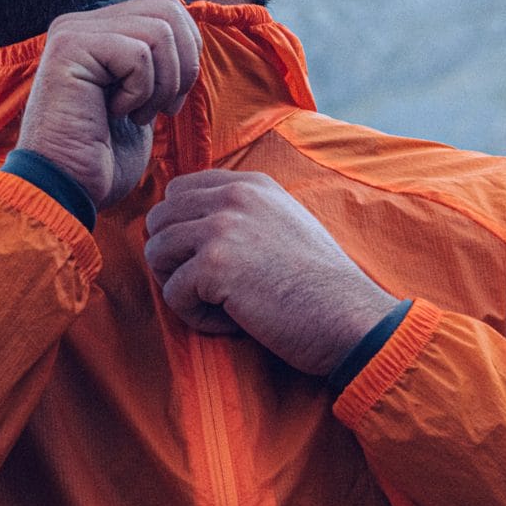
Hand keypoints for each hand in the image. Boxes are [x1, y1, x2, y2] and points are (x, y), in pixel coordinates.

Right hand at [14, 0, 202, 209]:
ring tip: (136, 115)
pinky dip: (141, 91)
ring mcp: (73, 32)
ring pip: (158, 30)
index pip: (167, 6)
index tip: (169, 103)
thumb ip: (158, 62)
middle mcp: (81, 23)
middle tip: (162, 109)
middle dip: (183, 64)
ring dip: (161, 84)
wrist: (65, 191)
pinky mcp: (70, 48)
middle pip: (168, 6)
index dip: (187, 53)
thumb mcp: (142, 100)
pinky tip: (116, 113)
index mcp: (98, 31)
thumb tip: (192, 37)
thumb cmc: (101, 157)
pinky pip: (138, 54)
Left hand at [142, 168, 402, 373]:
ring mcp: (223, 226)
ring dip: (181, 287)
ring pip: (156, 252)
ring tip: (222, 304)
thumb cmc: (319, 286)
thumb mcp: (284, 226)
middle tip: (209, 289)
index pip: (179, 191)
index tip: (212, 262)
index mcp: (250, 183)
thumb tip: (188, 228)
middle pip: (159, 219)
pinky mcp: (214, 265)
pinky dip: (198, 318)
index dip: (182, 231)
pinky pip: (172, 294)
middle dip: (173, 259)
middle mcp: (234, 195)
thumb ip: (242, 215)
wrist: (348, 317)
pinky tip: (235, 322)